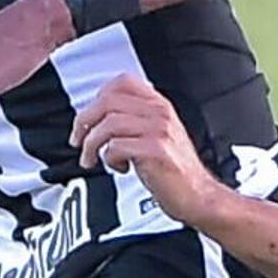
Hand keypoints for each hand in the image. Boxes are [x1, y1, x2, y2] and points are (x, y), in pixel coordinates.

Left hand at [69, 74, 223, 223]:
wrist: (198, 196)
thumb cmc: (176, 170)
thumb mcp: (158, 135)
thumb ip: (136, 121)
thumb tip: (99, 118)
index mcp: (159, 105)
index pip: (122, 82)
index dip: (98, 96)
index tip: (88, 116)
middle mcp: (160, 113)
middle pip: (108, 101)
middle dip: (84, 121)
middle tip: (78, 140)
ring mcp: (159, 131)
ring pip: (108, 124)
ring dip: (92, 144)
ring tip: (92, 159)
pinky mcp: (155, 151)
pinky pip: (116, 147)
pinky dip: (109, 158)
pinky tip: (119, 167)